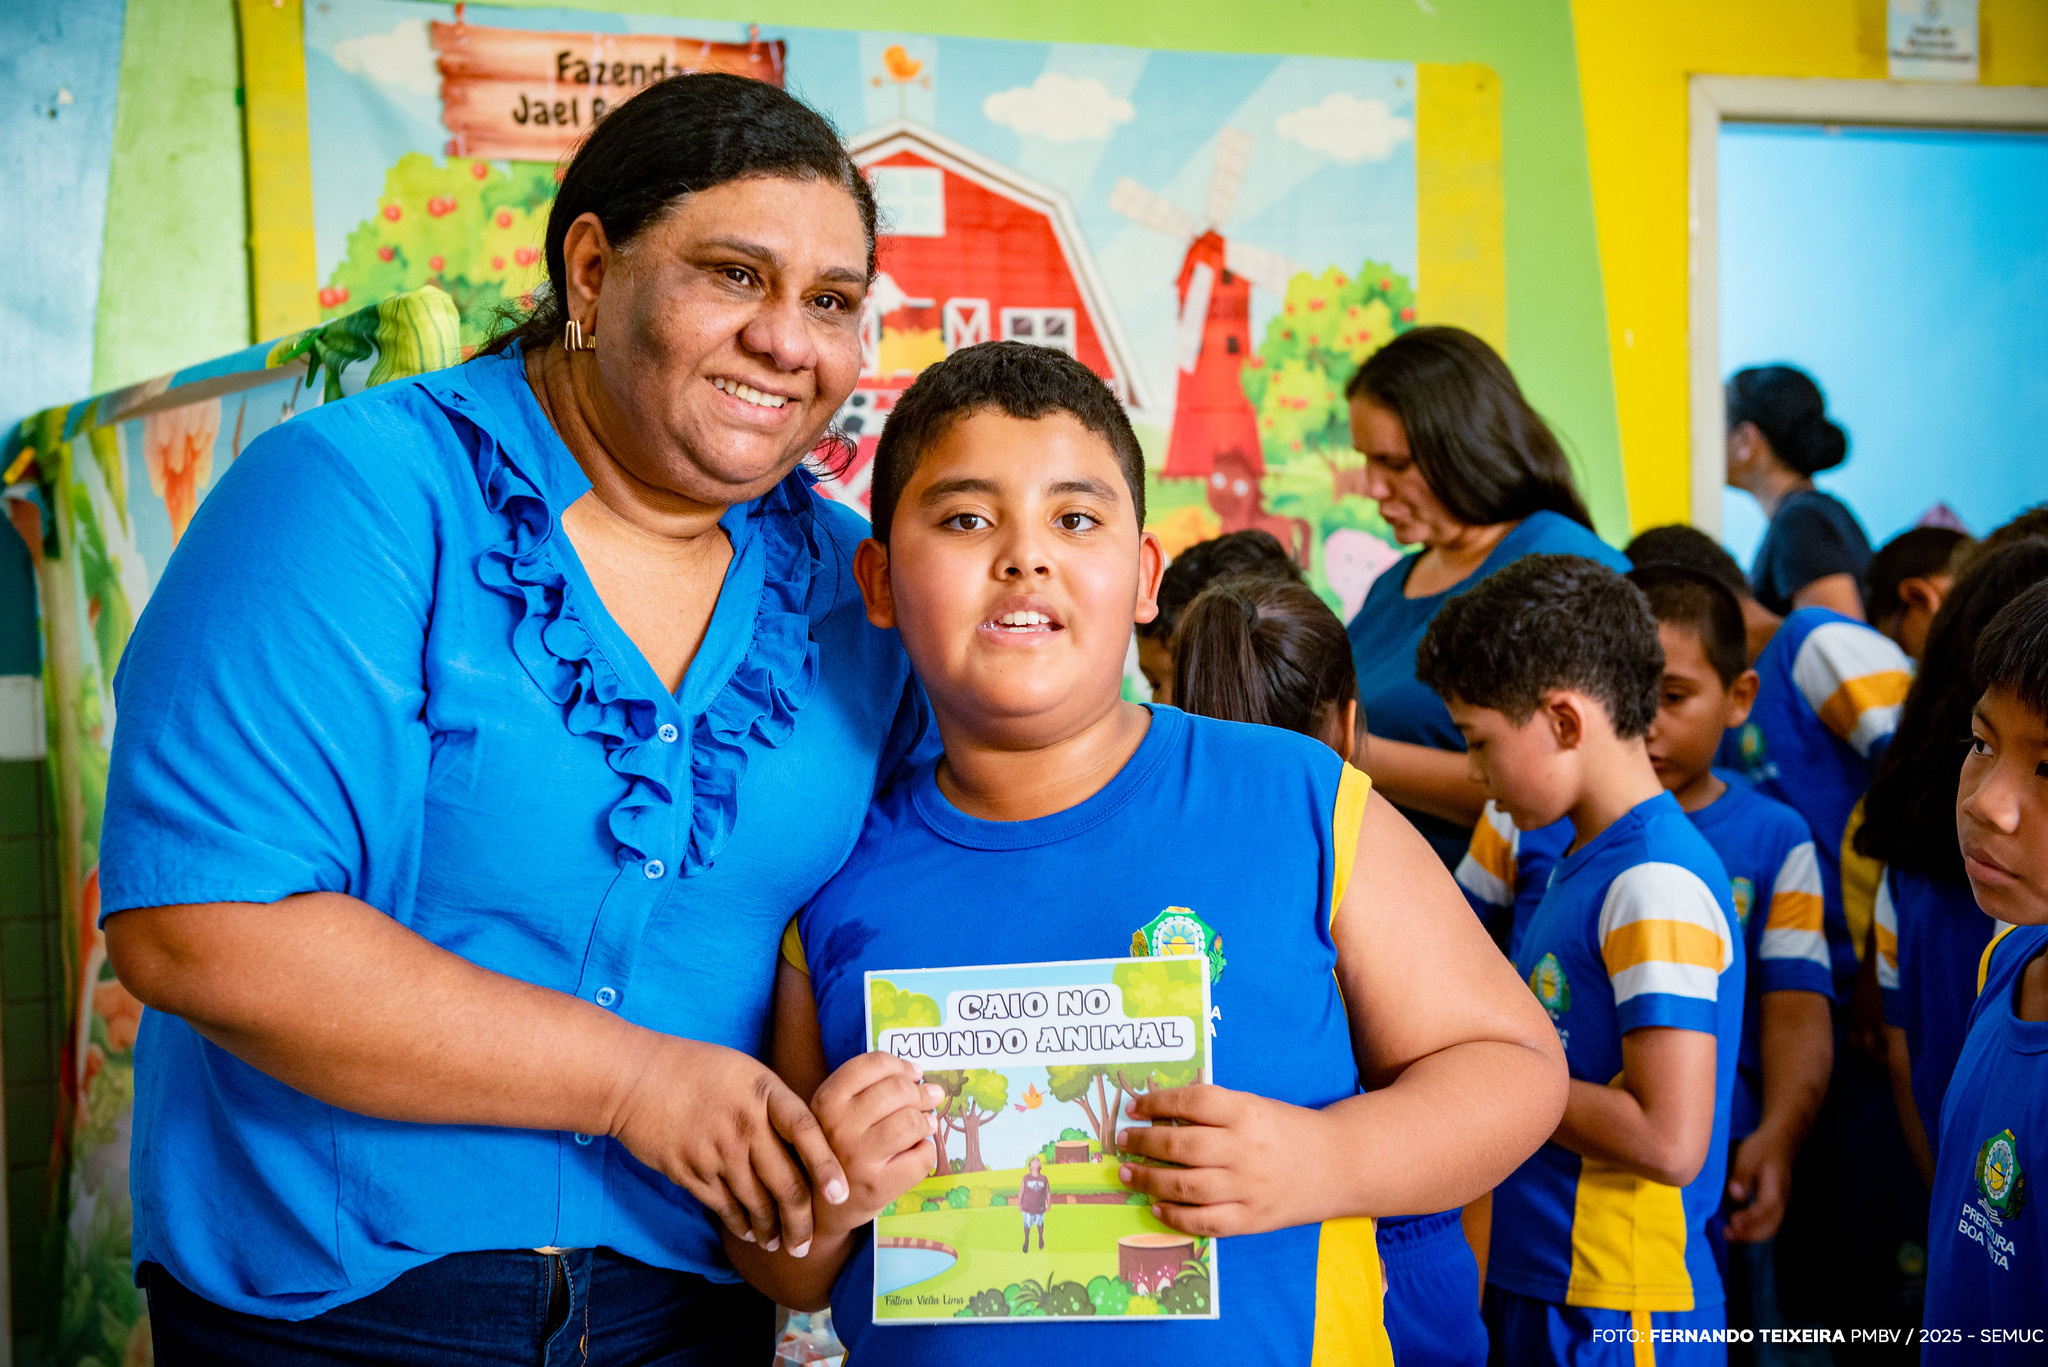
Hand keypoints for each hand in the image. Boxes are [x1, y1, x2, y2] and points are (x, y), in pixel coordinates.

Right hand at [608, 1035, 847, 1256]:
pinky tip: (750, 1233)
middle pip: (786, 1183)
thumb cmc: (698, 1070)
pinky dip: (740, 1225)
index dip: (827, 1167)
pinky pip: (725, 1208)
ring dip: (771, 1230)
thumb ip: (777, 1104)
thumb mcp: (747, 1072)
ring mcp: (717, 1151)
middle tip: (806, 1244)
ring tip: (780, 1244)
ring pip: (756, 1203)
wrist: (637, 1077)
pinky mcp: (691, 1171)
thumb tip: (808, 1140)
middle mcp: (746, 1125)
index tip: (841, 1196)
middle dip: (800, 1222)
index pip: (807, 1132)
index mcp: (765, 1093)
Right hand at [810, 1052, 943, 1235]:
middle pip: (897, 1090)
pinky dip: (928, 1151)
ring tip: (926, 1125)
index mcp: (826, 1100)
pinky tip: (918, 1151)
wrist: (820, 1209)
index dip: (902, 1066)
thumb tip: (919, 1076)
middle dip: (921, 1092)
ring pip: (910, 1122)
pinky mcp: (876, 1186)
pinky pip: (920, 1158)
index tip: (914, 1074)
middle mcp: (838, 1126)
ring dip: (926, 1121)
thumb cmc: (834, 1150)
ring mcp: (857, 1158)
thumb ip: (865, 1090)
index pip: (873, 1064)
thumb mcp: (832, 1113)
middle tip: (930, 1098)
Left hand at [1113, 1084, 1322, 1236]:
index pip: (1190, 1102)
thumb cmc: (1289, 1130)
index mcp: (1246, 1112)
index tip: (1134, 1107)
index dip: (1156, 1103)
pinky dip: (1175, 1217)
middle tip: (1123, 1140)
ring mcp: (1248, 1187)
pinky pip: (1205, 1222)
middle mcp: (1244, 1149)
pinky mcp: (1252, 1219)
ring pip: (1185, 1187)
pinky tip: (1157, 1208)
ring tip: (1127, 1173)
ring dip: (1148, 1180)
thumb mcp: (1255, 1106)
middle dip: (1143, 1143)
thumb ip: (1214, 1110)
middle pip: (1180, 1147)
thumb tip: (1158, 1114)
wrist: (1339, 1164)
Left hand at [1723, 1126, 1793, 1241]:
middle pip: (1770, 1226)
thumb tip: (1736, 1195)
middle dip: (1749, 1234)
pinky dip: (1755, 1230)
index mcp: (1776, 1188)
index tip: (1733, 1222)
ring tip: (1729, 1235)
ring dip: (1751, 1235)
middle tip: (1727, 1234)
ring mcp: (1782, 1204)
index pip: (1765, 1209)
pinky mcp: (1777, 1204)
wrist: (1780, 1141)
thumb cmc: (1762, 1148)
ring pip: (1771, 1227)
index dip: (1750, 1219)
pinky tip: (1738, 1228)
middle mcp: (1782, 1200)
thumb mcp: (1747, 1157)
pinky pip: (1769, 1223)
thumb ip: (1742, 1177)